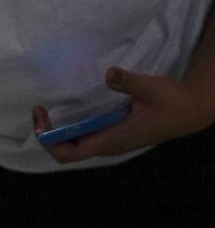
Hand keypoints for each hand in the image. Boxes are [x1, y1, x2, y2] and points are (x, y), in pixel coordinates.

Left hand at [33, 64, 210, 163]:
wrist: (188, 112)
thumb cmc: (169, 102)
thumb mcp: (149, 88)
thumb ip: (128, 82)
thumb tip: (109, 73)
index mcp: (112, 139)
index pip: (71, 153)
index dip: (50, 141)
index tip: (42, 117)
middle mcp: (108, 145)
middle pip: (69, 152)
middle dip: (48, 135)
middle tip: (39, 111)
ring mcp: (111, 142)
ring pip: (76, 147)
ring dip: (58, 133)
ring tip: (48, 111)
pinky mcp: (114, 135)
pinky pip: (86, 138)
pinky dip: (71, 129)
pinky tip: (69, 112)